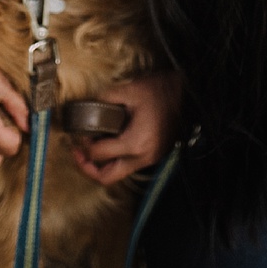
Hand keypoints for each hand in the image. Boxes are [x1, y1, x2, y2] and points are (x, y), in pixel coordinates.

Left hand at [70, 70, 183, 185]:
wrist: (189, 96)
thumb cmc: (160, 92)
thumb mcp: (129, 90)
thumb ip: (105, 98)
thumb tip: (88, 104)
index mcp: (134, 143)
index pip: (98, 154)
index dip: (82, 145)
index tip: (78, 133)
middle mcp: (142, 157)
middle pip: (107, 177)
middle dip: (87, 167)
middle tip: (77, 152)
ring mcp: (150, 159)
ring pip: (119, 173)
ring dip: (102, 163)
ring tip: (91, 146)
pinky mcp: (154, 155)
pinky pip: (129, 164)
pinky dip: (115, 158)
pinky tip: (109, 141)